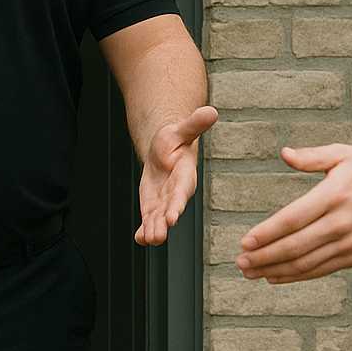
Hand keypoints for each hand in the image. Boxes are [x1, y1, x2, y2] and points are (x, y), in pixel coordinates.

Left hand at [135, 105, 217, 245]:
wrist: (165, 148)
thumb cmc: (175, 138)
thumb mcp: (181, 129)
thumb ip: (194, 124)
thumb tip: (212, 111)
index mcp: (185, 175)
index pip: (182, 190)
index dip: (177, 203)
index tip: (172, 215)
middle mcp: (176, 192)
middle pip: (171, 209)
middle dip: (164, 222)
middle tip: (157, 236)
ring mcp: (165, 200)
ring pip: (160, 219)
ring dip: (154, 230)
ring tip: (147, 239)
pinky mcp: (154, 205)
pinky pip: (149, 220)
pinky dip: (144, 230)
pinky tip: (139, 238)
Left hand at [235, 144, 351, 282]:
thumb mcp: (343, 153)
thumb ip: (311, 156)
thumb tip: (284, 153)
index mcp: (333, 195)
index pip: (292, 219)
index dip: (266, 233)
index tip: (245, 241)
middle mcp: (341, 223)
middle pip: (295, 246)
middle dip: (264, 257)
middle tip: (241, 262)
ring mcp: (351, 243)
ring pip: (306, 263)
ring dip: (276, 270)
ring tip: (251, 271)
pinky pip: (322, 270)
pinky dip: (298, 276)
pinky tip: (277, 277)